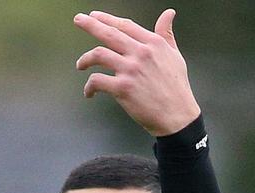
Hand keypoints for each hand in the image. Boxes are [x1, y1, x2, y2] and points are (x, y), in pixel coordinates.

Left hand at [74, 9, 200, 136]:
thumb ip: (167, 34)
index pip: (125, 26)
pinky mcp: (123, 88)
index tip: (95, 16)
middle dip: (90, 24)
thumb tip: (169, 13)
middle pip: (109, 33)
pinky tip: (89, 93)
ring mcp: (130, 70)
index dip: (108, 19)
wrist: (177, 117)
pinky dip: (89, 86)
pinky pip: (97, 81)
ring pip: (99, 55)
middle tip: (78, 20)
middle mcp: (140, 53)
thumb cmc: (176, 89)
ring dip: (85, 59)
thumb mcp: (175, 55)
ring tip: (80, 65)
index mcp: (152, 43)